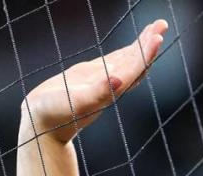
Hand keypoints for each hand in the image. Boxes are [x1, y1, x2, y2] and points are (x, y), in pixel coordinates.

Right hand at [20, 19, 167, 143]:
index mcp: (110, 91)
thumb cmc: (55, 115)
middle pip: (137, 63)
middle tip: (161, 23)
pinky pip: (114, 63)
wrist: (40, 125)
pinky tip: (132, 46)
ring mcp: (101, 81)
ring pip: (127, 61)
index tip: (157, 36)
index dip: (146, 53)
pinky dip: (125, 52)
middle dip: (149, 44)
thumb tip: (119, 81)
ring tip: (154, 28)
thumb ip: (98, 92)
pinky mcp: (90, 78)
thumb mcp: (76, 102)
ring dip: (141, 45)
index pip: (135, 69)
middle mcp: (110, 86)